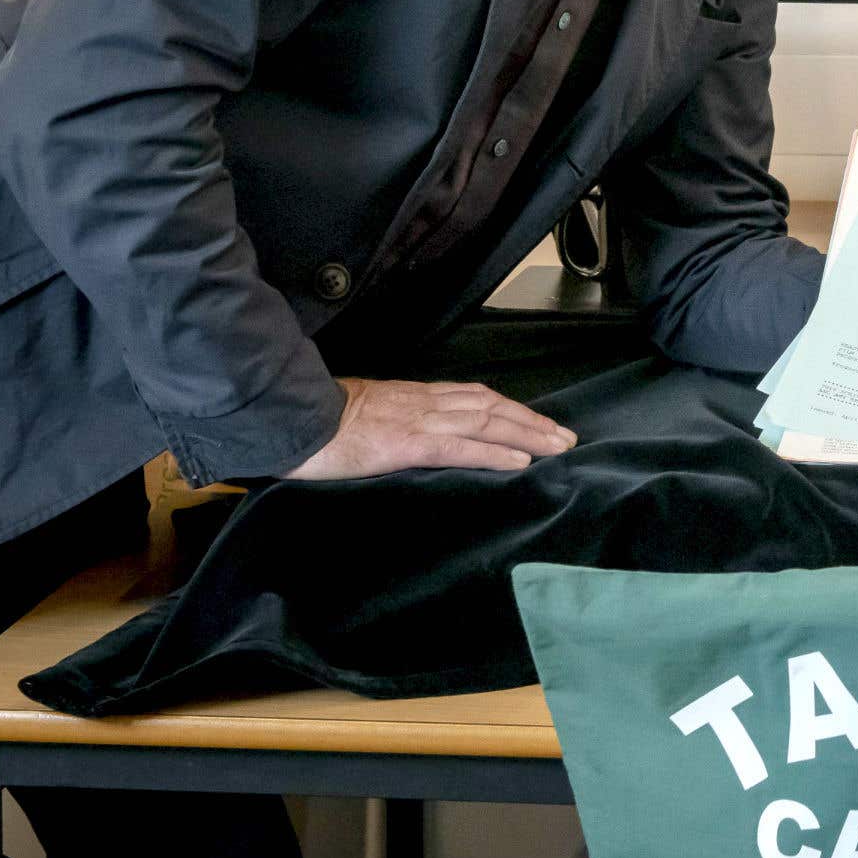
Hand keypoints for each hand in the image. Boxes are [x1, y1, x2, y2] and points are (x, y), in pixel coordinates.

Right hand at [285, 379, 576, 481]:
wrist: (292, 417)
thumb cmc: (319, 420)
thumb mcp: (366, 412)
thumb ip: (394, 419)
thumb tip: (408, 434)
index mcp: (415, 395)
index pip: (475, 396)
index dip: (510, 408)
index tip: (537, 420)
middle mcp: (425, 402)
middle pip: (492, 406)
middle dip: (532, 421)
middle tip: (565, 436)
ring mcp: (419, 421)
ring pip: (487, 423)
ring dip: (527, 435)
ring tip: (557, 447)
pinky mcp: (408, 445)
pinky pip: (461, 447)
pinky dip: (495, 453)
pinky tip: (520, 462)